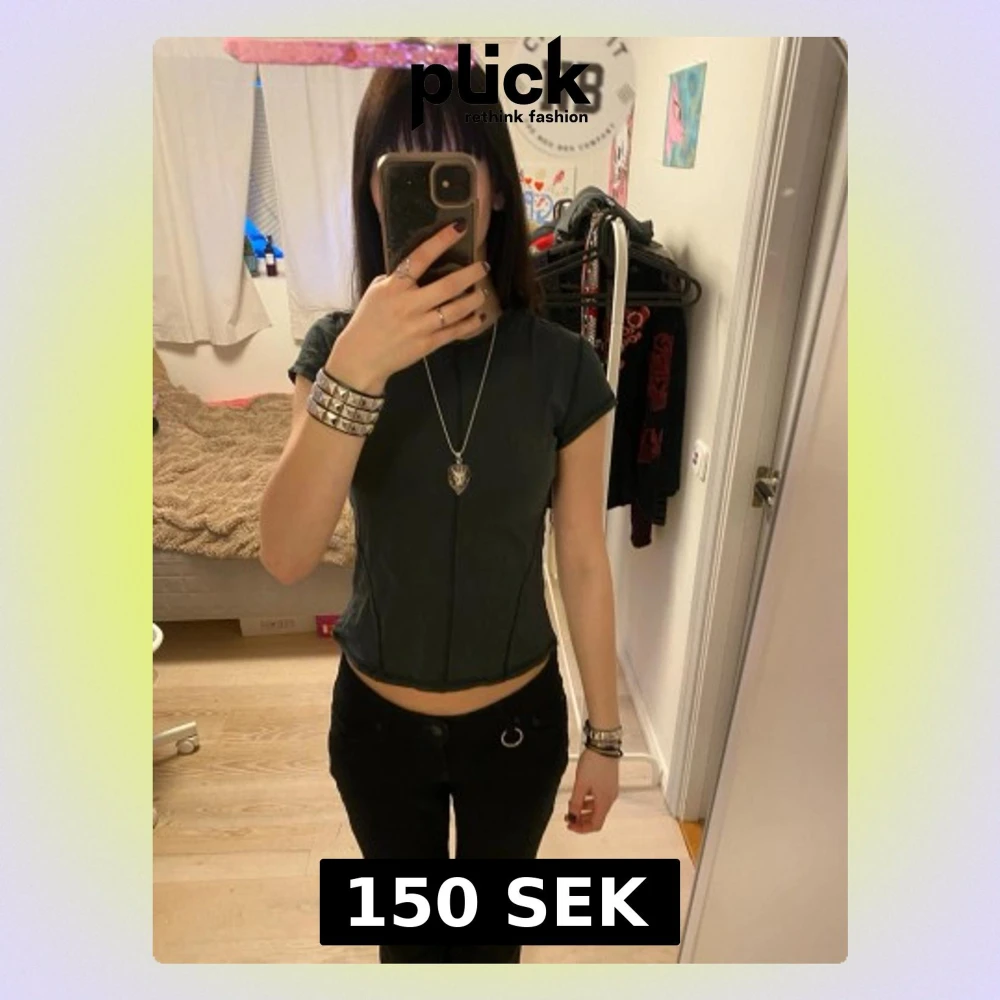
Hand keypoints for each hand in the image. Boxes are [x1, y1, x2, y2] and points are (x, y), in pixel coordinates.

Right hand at [324, 222, 490, 393]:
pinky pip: (454, 332)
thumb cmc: (368, 321)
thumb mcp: (376, 292)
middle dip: (470, 274)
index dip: (441, 241)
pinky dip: (470, 323)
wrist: (361, 357)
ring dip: (474, 299)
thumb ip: (397, 279)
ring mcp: (420, 326)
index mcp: (394, 287)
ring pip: (456, 310)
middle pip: (447, 286)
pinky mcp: (427, 344)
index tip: (458, 228)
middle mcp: (409, 305)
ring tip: (482, 292)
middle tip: (483, 267)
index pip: (420, 258)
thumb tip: (418, 267)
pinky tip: (479, 317)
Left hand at [564, 747, 619, 833]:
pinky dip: (590, 800)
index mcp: (605, 801)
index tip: (570, 825)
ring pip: (598, 807)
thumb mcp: (580, 784)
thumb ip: (576, 802)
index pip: (596, 825)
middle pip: (597, 817)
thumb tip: (573, 815)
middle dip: (582, 819)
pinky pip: (599, 797)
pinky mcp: (609, 782)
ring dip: (585, 809)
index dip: (582, 828)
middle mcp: (610, 797)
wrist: (603, 744)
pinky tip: (581, 794)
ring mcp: (611, 789)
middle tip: (570, 817)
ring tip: (572, 804)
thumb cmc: (595, 762)